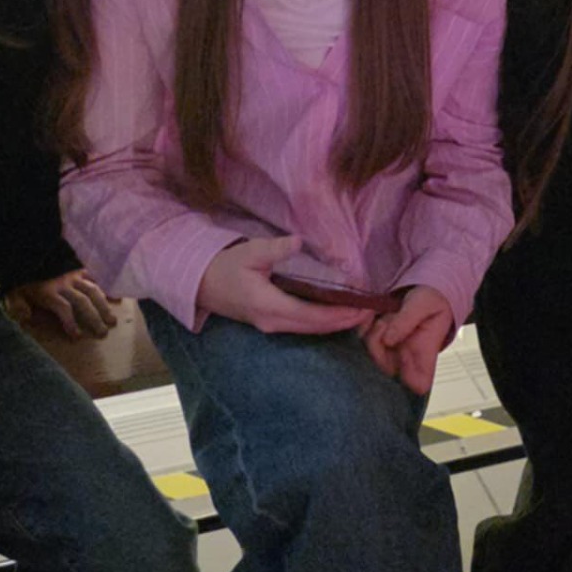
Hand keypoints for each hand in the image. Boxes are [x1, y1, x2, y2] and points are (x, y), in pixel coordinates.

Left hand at [7, 270, 116, 339]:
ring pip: (92, 290)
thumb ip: (17, 306)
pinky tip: (117, 298)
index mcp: (47, 292)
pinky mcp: (78, 270)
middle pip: (82, 302)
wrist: (26, 253)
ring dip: (104, 306)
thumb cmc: (21, 279)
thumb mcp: (13, 293)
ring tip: (112, 320)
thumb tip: (26, 317)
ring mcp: (73, 276)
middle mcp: (63, 284)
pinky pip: (95, 277)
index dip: (70, 322)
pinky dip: (106, 287)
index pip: (63, 308)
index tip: (78, 337)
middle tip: (103, 333)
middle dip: (94, 318)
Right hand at [197, 236, 373, 335]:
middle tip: (371, 311)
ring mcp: (271, 326)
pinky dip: (323, 322)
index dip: (339, 313)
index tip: (362, 307)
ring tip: (360, 313)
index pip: (312, 314)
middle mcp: (273, 322)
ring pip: (310, 330)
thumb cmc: (225, 266)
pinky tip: (337, 314)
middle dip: (344, 321)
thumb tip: (298, 241)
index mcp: (269, 306)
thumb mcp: (249, 252)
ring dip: (336, 324)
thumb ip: (275, 248)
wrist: (201, 284)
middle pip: (316, 327)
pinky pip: (303, 327)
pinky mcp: (271, 324)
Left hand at [364, 287, 452, 394]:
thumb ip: (407, 321)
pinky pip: (359, 342)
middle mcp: (405, 360)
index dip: (406, 379)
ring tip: (385, 314)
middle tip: (389, 319)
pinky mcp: (374, 344)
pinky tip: (373, 313)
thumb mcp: (423, 304)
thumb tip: (388, 340)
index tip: (400, 352)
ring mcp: (388, 354)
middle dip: (379, 340)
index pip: (418, 385)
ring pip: (368, 354)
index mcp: (424, 356)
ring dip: (372, 330)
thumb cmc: (430, 300)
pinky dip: (362, 326)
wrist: (421, 289)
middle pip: (383, 368)